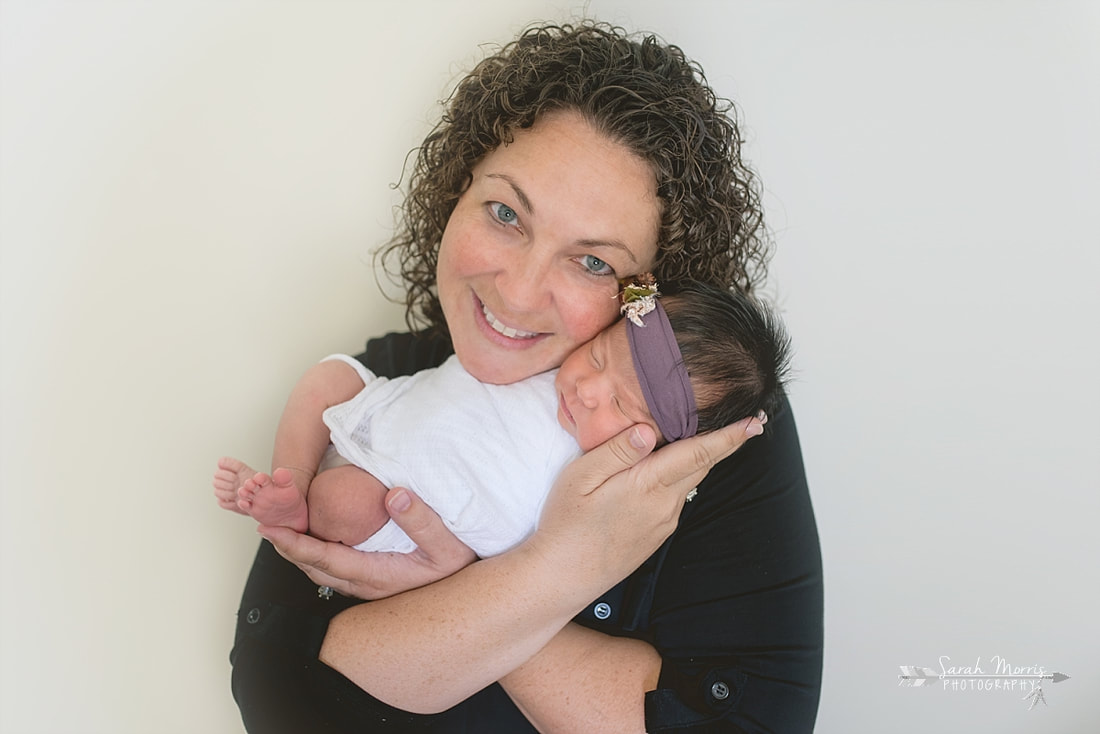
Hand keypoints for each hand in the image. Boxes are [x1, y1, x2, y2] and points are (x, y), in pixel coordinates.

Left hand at [259, 486, 476, 599]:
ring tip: (279, 527)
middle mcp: (368, 584)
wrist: (475, 600)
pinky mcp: (375, 579)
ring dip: (298, 550)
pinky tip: (313, 534)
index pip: (325, 559)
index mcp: (378, 575)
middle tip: (262, 520)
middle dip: (286, 546)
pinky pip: (335, 566)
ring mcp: (370, 584)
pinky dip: (316, 551)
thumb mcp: (448, 543)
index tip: (269, 528)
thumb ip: (421, 520)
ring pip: (322, 570)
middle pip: (314, 567)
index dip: (294, 543)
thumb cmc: (464, 567)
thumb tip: (392, 495)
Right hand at [529, 415, 763, 589]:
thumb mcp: (581, 477)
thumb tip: (649, 430)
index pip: (698, 454)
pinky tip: (661, 471)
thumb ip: (617, 450)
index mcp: (648, 486)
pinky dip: (677, 478)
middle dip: (724, 444)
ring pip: (686, 482)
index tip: (754, 422)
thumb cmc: (565, 525)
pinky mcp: (656, 535)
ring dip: (696, 460)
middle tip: (745, 421)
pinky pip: (674, 498)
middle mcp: (664, 506)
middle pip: (700, 466)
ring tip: (695, 436)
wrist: (562, 578)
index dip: (728, 437)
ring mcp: (664, 523)